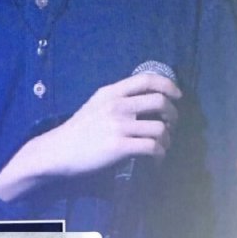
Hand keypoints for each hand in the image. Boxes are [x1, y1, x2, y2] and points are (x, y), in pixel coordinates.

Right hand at [52, 71, 180, 176]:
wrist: (58, 151)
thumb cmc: (79, 129)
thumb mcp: (96, 104)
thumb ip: (117, 98)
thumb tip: (146, 100)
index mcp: (111, 92)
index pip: (146, 79)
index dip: (168, 85)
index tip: (178, 95)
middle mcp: (117, 105)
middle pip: (160, 102)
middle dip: (173, 114)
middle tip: (172, 124)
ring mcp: (118, 125)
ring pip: (160, 128)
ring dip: (168, 139)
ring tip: (163, 145)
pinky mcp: (119, 147)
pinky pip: (152, 147)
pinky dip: (160, 154)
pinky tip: (156, 158)